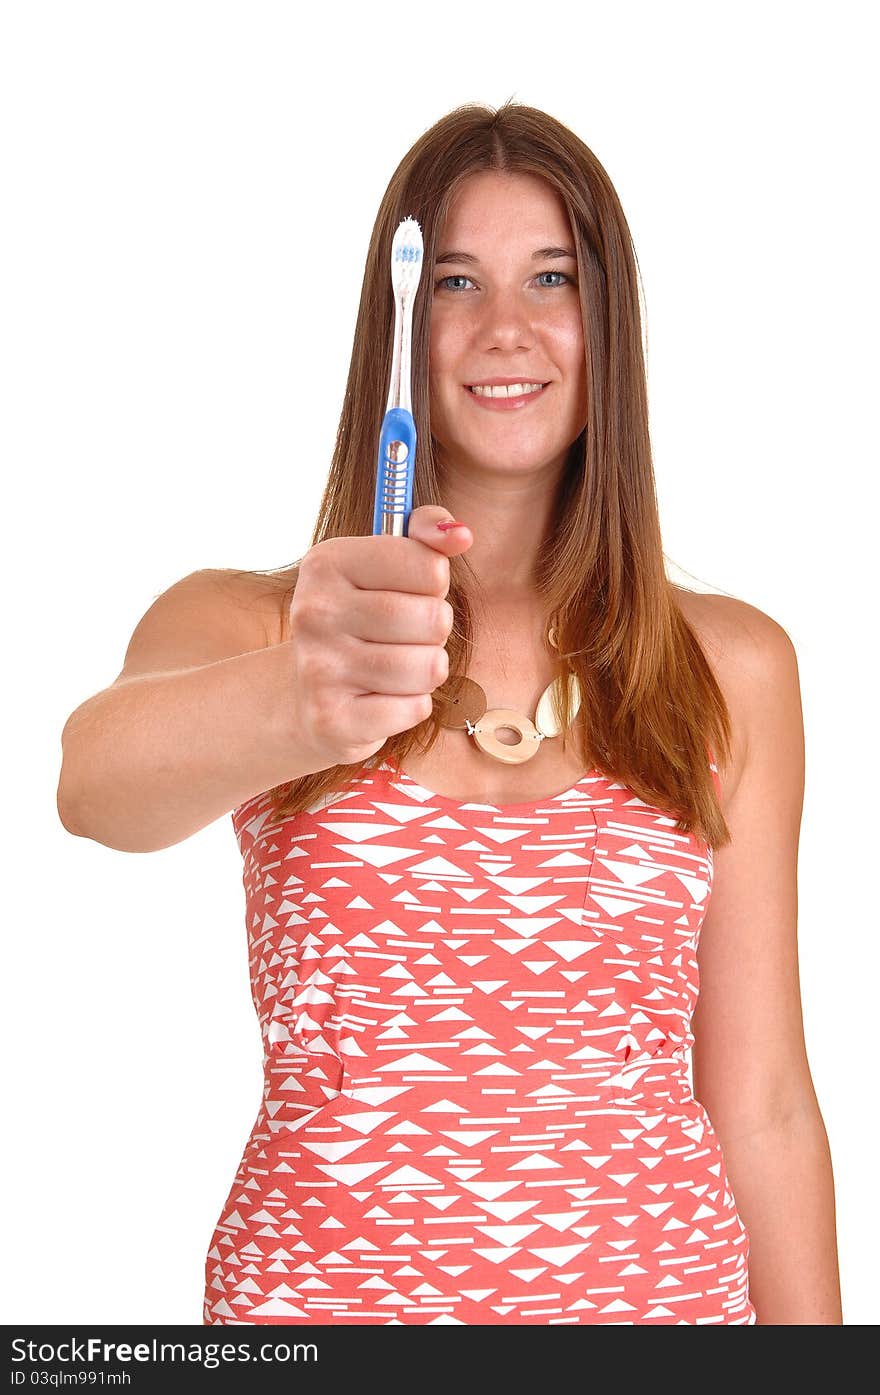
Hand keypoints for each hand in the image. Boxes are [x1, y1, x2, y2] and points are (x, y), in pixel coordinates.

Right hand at [285, 505, 472, 767]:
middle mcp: (314, 612)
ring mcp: (318, 668)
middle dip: (436, 630)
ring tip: (401, 667)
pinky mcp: (331, 719)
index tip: (412, 591)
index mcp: (326, 563)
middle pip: (433, 619)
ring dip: (428, 670)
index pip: (428, 565)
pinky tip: (384, 698)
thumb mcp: (386, 564)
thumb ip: (425, 531)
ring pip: (428, 667)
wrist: (307, 695)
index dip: (435, 583)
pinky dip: (412, 706)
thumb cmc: (363, 621)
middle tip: (408, 635)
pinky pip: (414, 709)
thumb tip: (460, 534)